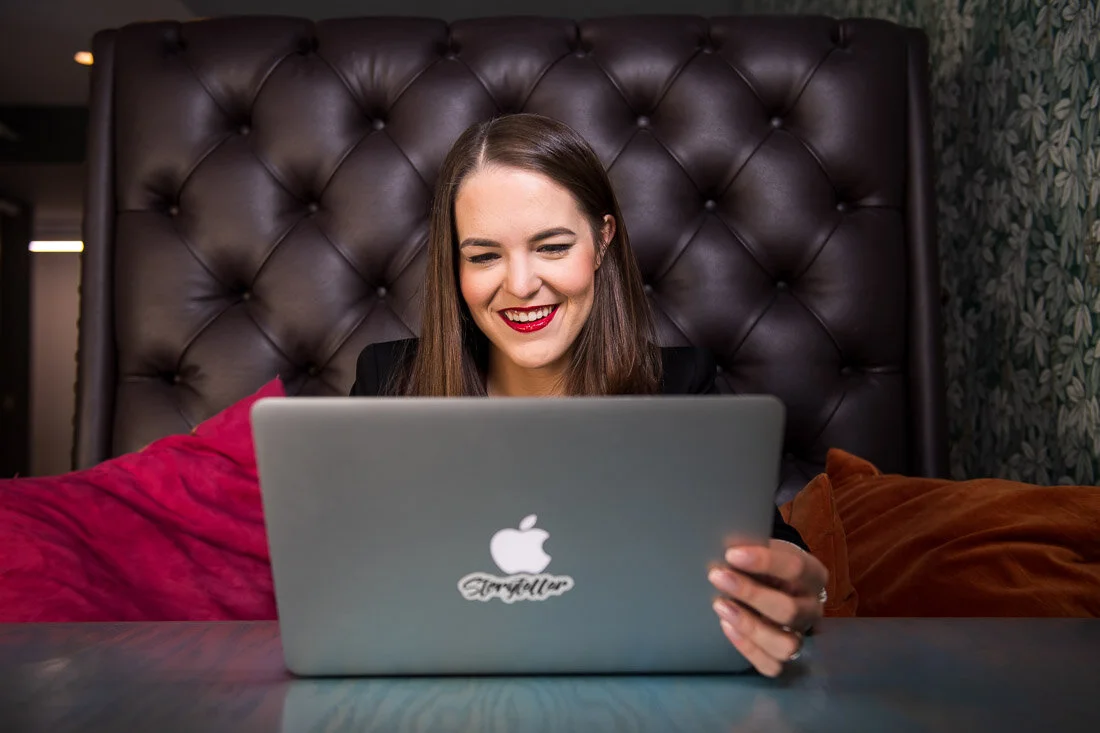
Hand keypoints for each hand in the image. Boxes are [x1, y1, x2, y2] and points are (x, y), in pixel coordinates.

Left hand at [708, 539, 827, 676]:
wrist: (775, 581)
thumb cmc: (768, 563)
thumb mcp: (766, 548)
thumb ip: (753, 549)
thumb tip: (723, 550)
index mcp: (812, 575)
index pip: (795, 568)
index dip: (763, 561)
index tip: (731, 554)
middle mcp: (812, 608)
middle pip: (789, 610)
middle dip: (750, 593)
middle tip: (717, 577)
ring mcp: (801, 634)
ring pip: (786, 645)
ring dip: (750, 627)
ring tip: (721, 607)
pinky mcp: (785, 654)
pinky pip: (772, 665)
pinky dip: (748, 649)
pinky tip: (727, 628)